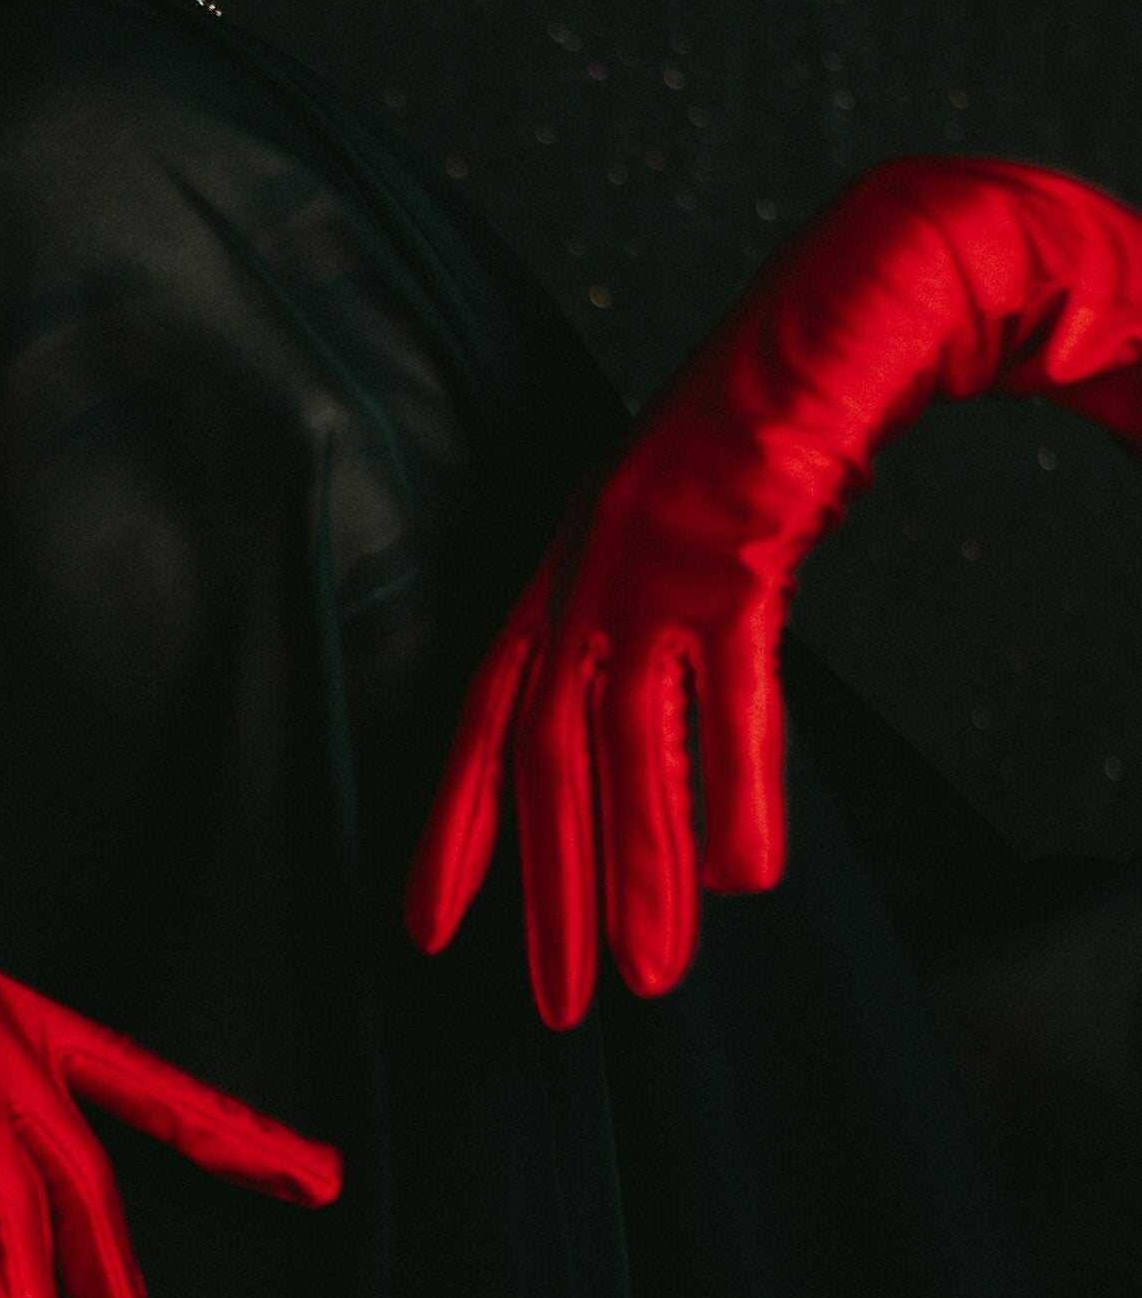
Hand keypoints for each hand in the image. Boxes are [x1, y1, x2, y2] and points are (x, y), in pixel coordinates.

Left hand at [406, 156, 1141, 1028]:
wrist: (870, 288)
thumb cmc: (790, 420)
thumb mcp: (704, 538)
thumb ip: (678, 639)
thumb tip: (681, 762)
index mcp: (572, 562)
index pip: (488, 713)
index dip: (457, 824)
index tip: (429, 927)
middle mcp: (591, 562)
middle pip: (545, 754)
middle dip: (545, 890)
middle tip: (555, 1009)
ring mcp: (659, 550)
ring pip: (628, 739)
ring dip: (638, 868)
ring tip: (655, 981)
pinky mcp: (741, 534)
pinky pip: (732, 683)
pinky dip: (738, 782)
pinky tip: (752, 875)